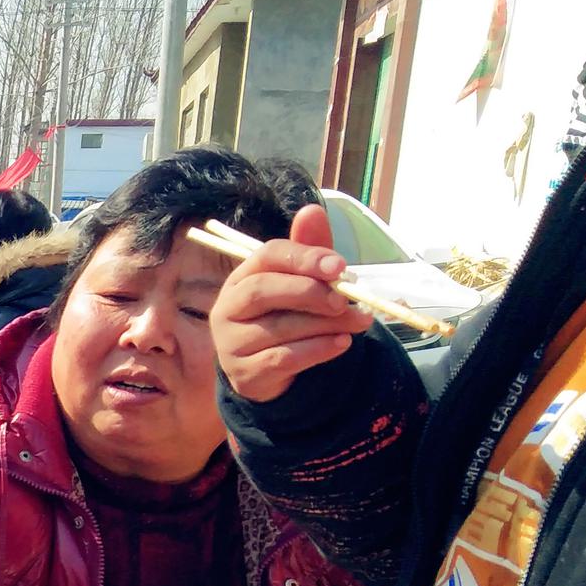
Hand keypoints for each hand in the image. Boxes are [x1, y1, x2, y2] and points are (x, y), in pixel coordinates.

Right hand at [210, 205, 373, 402]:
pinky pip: (283, 359)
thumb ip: (308, 252)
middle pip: (262, 291)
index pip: (266, 256)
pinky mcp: (244, 374)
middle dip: (309, 292)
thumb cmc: (285, 317)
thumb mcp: (300, 283)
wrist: (268, 371)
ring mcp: (230, 344)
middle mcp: (226, 308)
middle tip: (345, 300)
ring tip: (358, 322)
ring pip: (279, 328)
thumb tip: (312, 210)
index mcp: (241, 278)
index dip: (303, 257)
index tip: (340, 267)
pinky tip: (342, 343)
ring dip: (325, 324)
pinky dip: (318, 350)